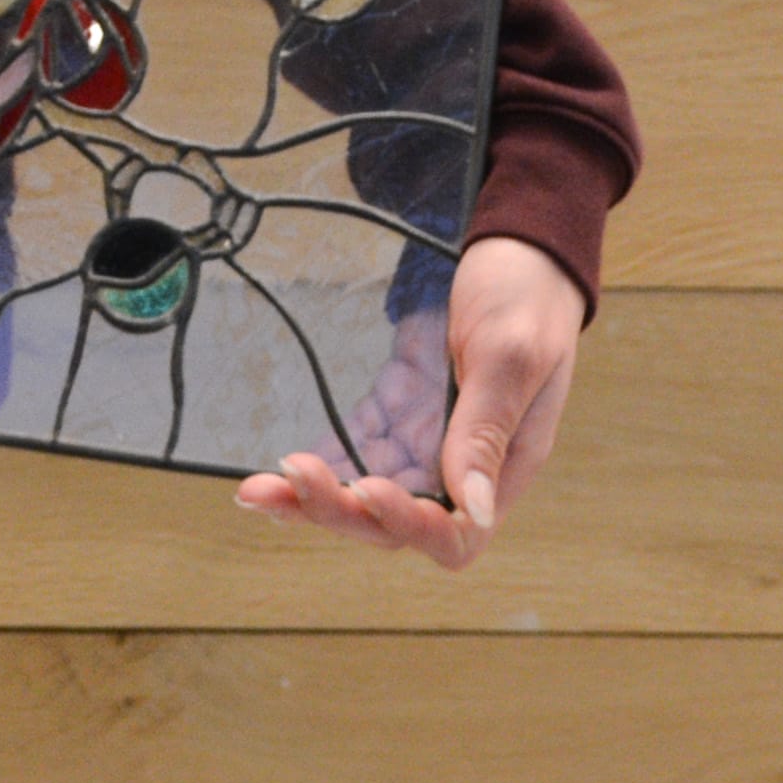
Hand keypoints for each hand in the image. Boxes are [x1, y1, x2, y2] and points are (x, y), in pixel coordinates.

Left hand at [232, 234, 585, 569]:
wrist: (515, 249)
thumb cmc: (526, 297)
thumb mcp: (511, 355)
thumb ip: (487, 429)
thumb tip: (475, 509)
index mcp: (503, 465)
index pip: (455, 533)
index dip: (410, 524)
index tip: (369, 489)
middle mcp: (460, 465)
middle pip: (396, 521)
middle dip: (341, 510)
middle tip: (290, 477)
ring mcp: (426, 440)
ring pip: (366, 493)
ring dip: (315, 496)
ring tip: (256, 490)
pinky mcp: (398, 411)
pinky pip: (355, 449)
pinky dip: (320, 461)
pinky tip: (273, 468)